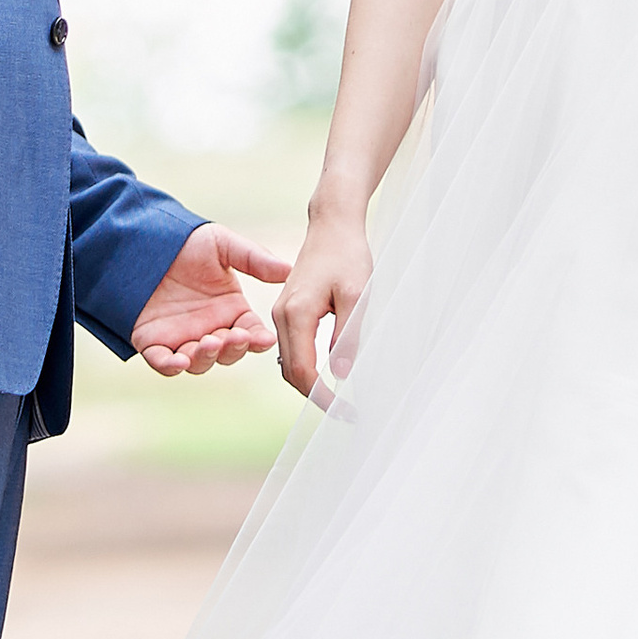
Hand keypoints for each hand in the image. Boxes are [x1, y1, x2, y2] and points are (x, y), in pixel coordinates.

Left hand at [132, 223, 292, 375]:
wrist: (144, 238)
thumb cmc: (187, 241)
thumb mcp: (223, 245)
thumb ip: (254, 259)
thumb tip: (288, 270)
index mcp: (232, 311)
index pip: (252, 333)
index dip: (258, 339)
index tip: (263, 338)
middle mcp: (211, 328)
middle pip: (228, 353)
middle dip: (232, 348)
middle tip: (233, 337)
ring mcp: (182, 338)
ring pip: (200, 362)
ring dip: (206, 357)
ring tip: (208, 342)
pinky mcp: (153, 342)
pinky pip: (163, 362)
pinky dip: (171, 366)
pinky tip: (179, 361)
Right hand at [273, 215, 370, 401]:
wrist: (332, 225)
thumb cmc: (348, 255)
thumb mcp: (357, 296)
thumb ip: (348, 336)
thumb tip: (342, 375)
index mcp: (296, 314)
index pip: (302, 372)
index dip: (323, 398)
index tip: (346, 411)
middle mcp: (281, 316)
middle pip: (290, 373)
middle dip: (316, 398)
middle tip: (346, 413)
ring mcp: (281, 314)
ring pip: (289, 363)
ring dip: (311, 385)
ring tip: (340, 400)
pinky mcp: (287, 311)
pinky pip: (293, 349)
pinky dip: (307, 368)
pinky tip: (328, 375)